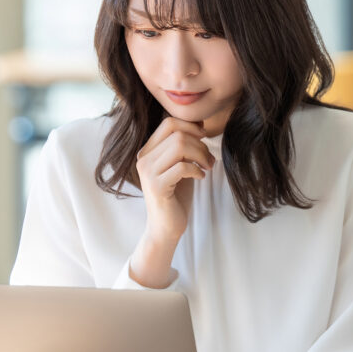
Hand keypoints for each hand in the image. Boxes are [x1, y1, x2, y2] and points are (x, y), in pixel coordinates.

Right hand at [135, 117, 215, 242]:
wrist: (166, 227)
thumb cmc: (176, 196)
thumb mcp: (179, 165)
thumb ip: (183, 146)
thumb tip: (199, 124)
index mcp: (147, 151)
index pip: (169, 123)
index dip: (191, 126)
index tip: (204, 139)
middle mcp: (143, 159)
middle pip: (177, 134)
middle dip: (200, 144)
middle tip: (209, 160)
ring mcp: (148, 173)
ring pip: (180, 146)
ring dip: (201, 155)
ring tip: (208, 167)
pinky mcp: (157, 186)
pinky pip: (182, 166)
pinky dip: (197, 170)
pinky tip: (201, 177)